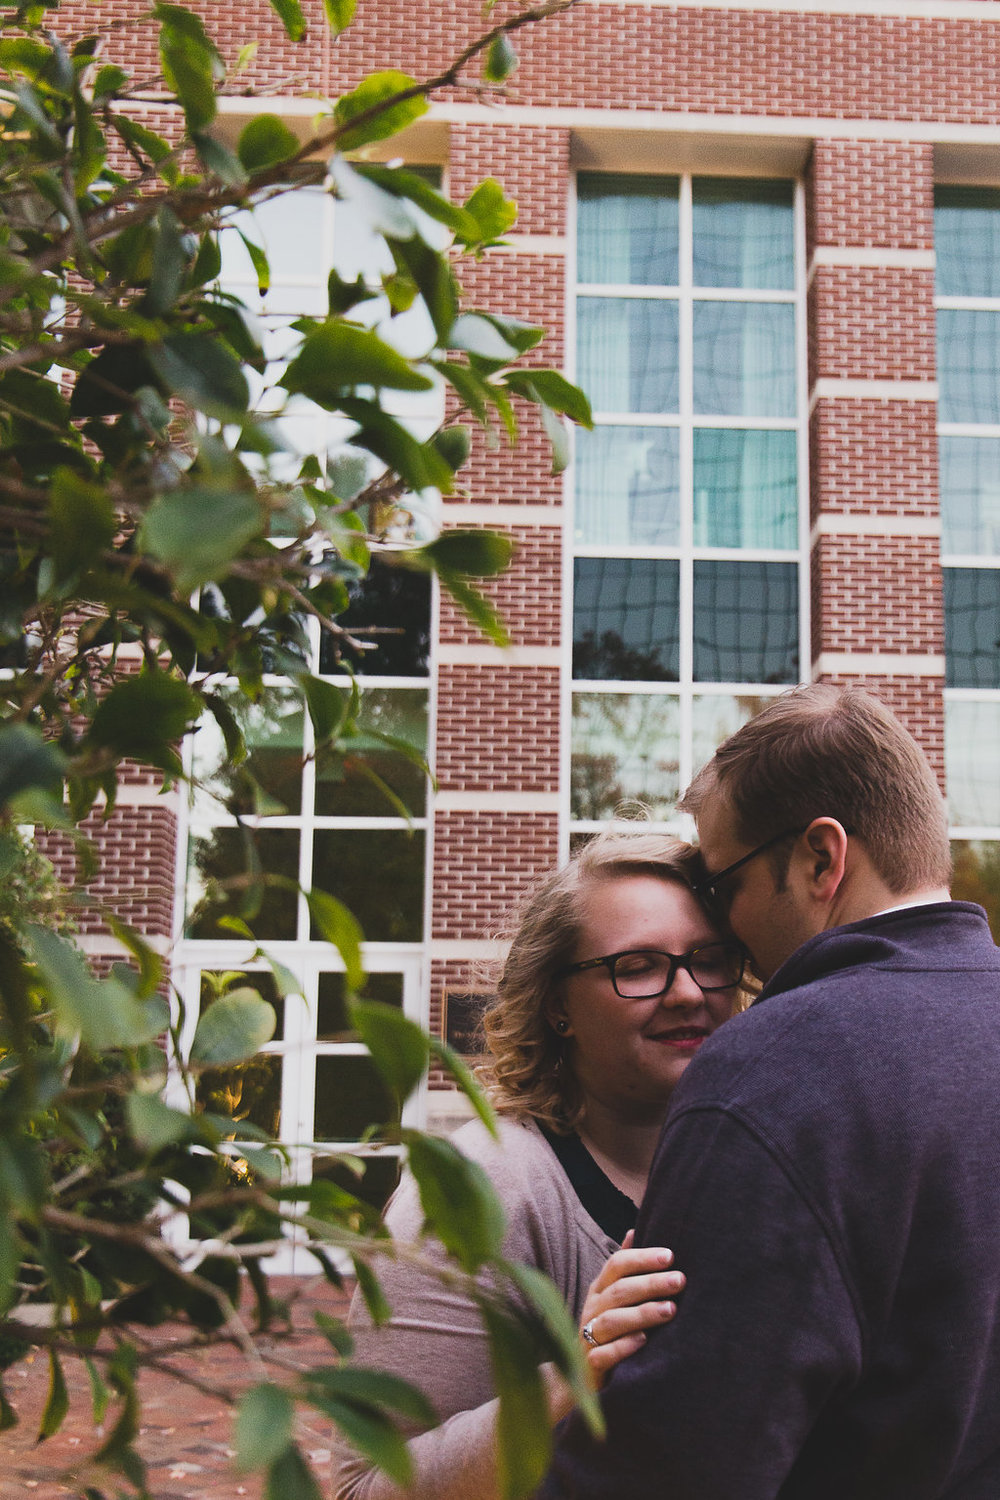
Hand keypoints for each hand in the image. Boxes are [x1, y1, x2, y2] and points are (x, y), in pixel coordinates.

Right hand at [578, 1230, 684, 1387]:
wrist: (580, 1375)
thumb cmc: (609, 1330)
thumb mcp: (613, 1295)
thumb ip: (624, 1268)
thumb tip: (634, 1230)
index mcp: (600, 1289)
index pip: (617, 1264)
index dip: (642, 1258)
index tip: (670, 1256)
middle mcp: (592, 1308)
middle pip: (620, 1290)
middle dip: (651, 1283)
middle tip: (680, 1280)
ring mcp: (588, 1336)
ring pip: (613, 1320)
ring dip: (642, 1313)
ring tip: (670, 1310)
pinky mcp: (590, 1364)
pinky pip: (603, 1354)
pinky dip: (622, 1347)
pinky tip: (643, 1341)